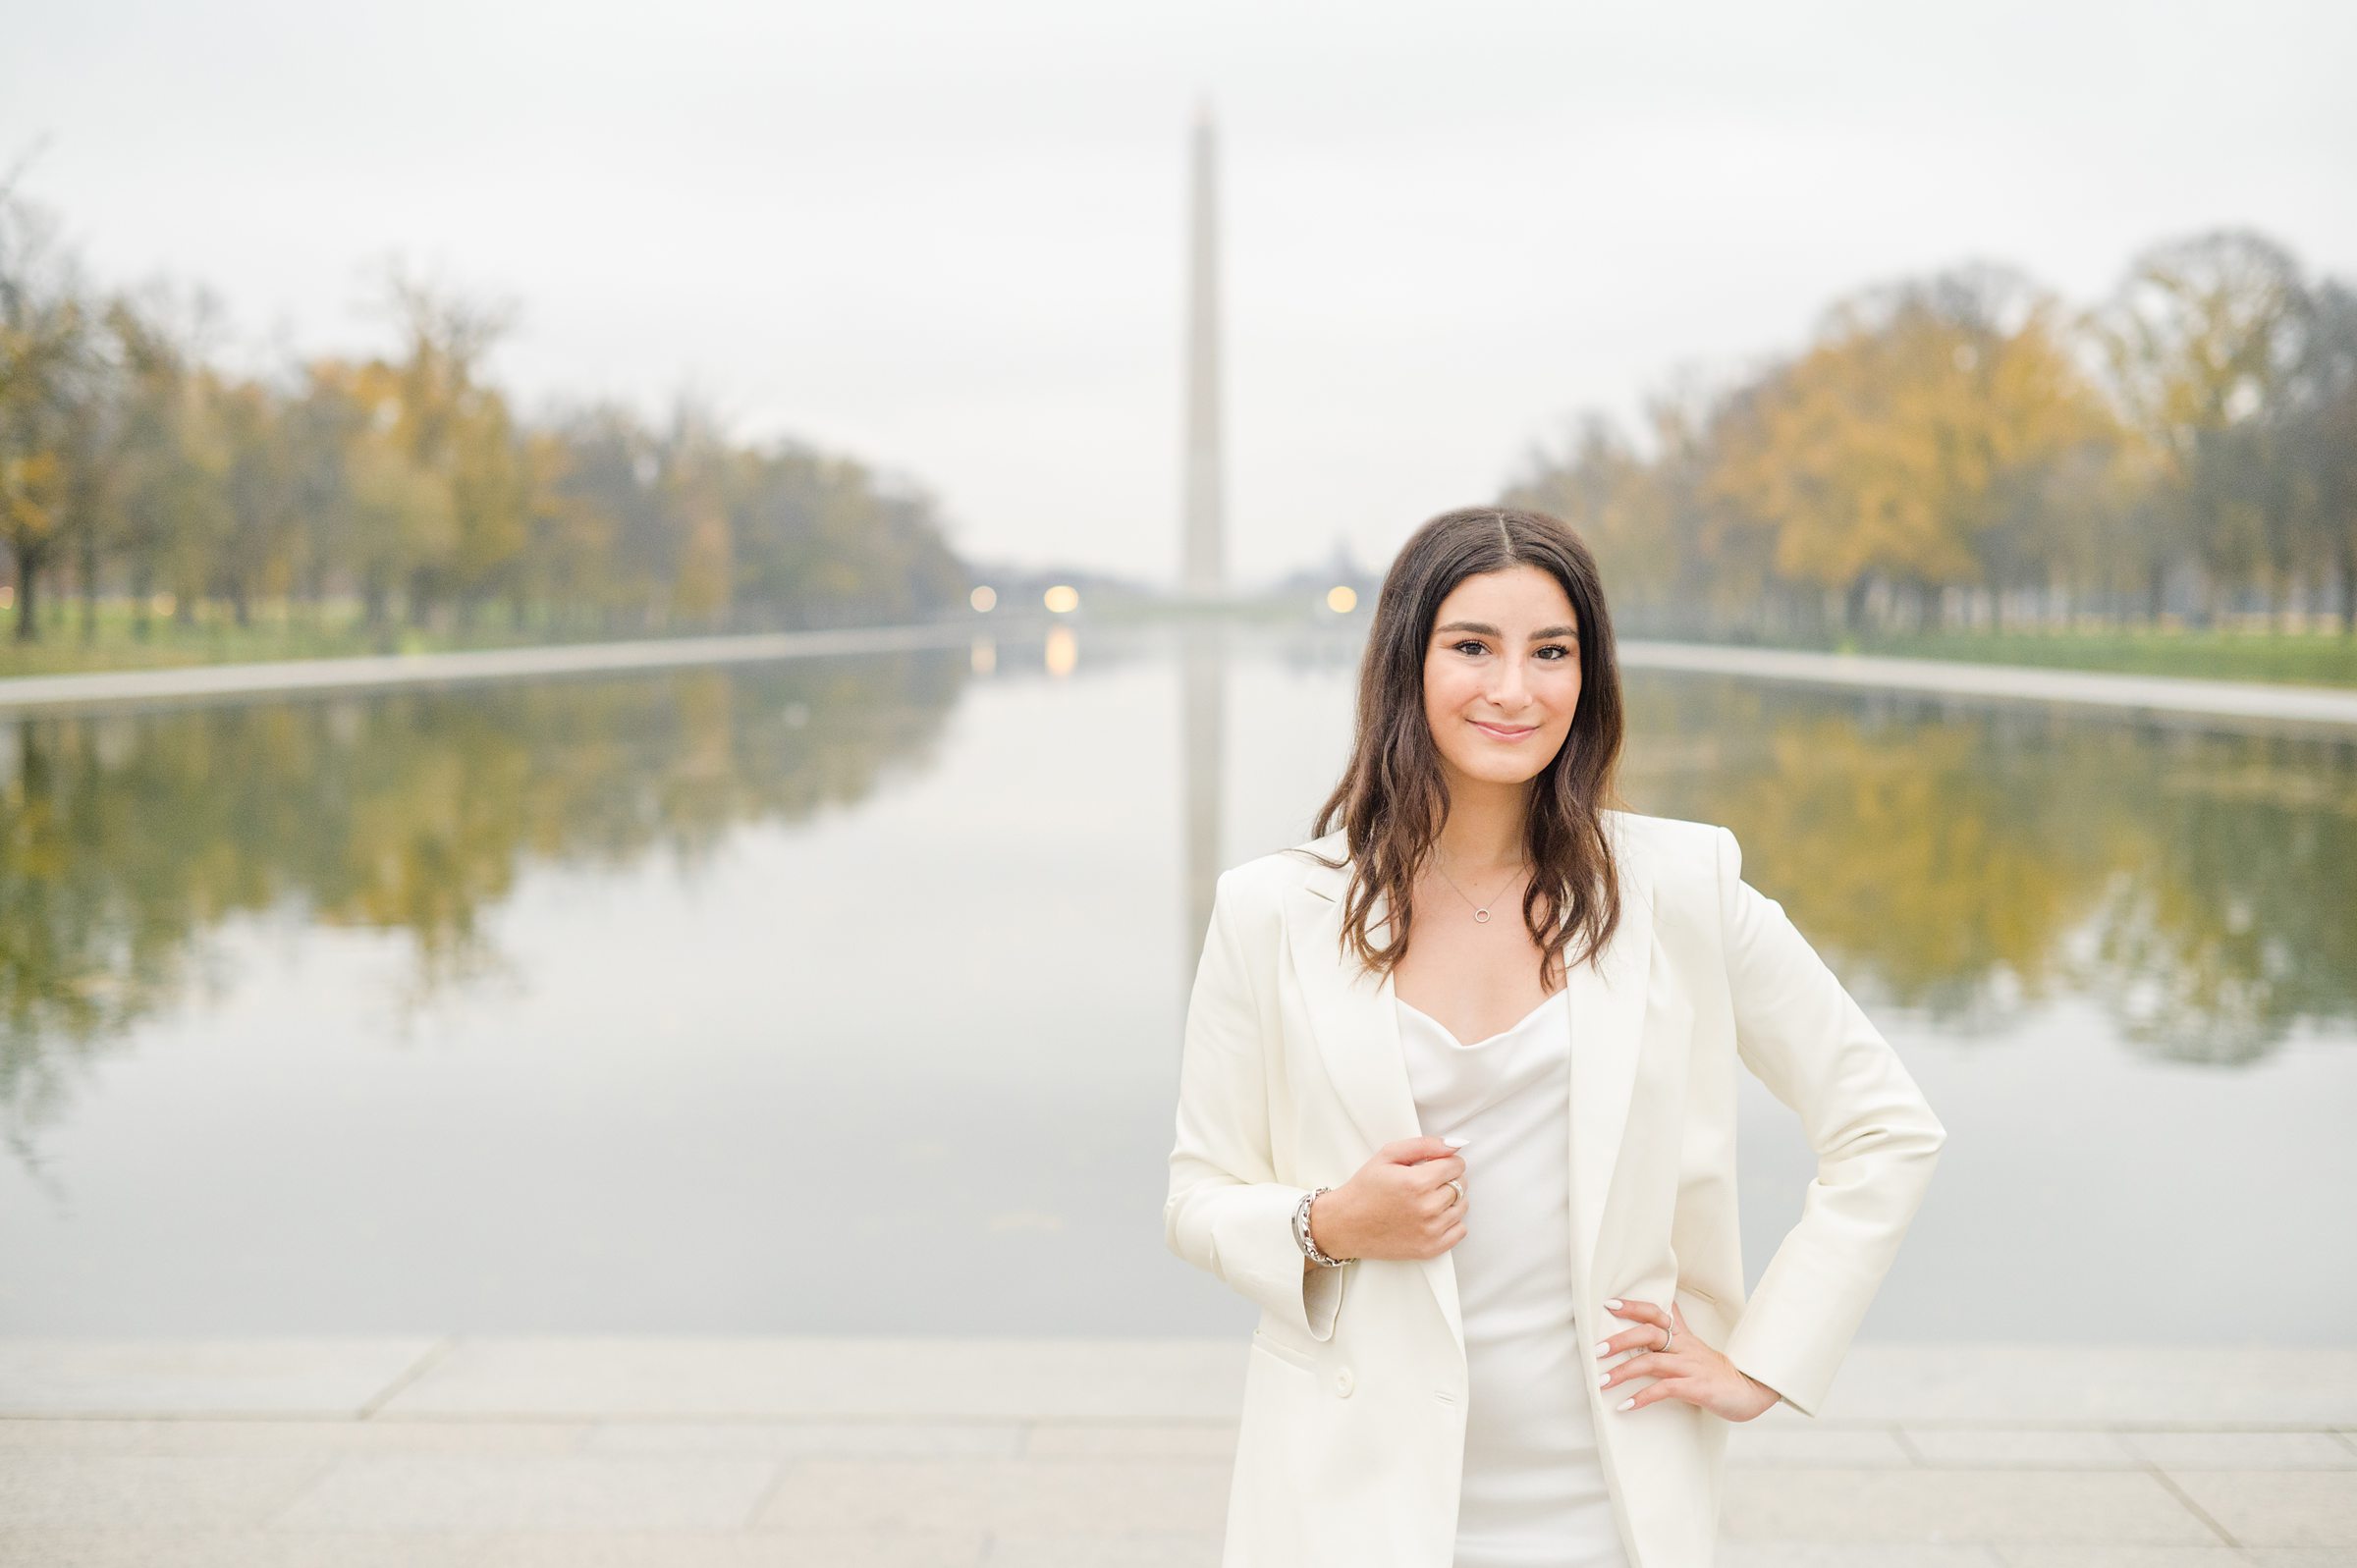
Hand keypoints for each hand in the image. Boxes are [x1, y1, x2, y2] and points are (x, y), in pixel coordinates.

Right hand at [1309, 1136, 1467, 1261]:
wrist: (1346, 1225)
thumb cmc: (1365, 1189)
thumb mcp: (1387, 1155)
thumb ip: (1423, 1145)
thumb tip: (1454, 1144)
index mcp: (1416, 1182)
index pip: (1456, 1165)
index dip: (1447, 1161)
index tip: (1435, 1164)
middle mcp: (1426, 1208)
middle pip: (1461, 1185)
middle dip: (1448, 1178)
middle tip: (1427, 1181)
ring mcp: (1430, 1231)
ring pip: (1462, 1207)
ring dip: (1451, 1200)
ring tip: (1428, 1199)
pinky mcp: (1430, 1249)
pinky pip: (1460, 1231)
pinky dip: (1451, 1222)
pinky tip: (1432, 1217)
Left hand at [1596, 1297, 1781, 1422]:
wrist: (1751, 1390)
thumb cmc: (1717, 1371)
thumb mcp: (1695, 1346)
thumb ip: (1678, 1328)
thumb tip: (1665, 1306)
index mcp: (1683, 1337)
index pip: (1657, 1313)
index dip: (1633, 1306)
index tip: (1609, 1304)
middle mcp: (1684, 1347)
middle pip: (1649, 1333)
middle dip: (1620, 1340)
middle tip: (1596, 1349)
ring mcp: (1690, 1367)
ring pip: (1651, 1362)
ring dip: (1623, 1371)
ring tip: (1601, 1381)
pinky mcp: (1696, 1387)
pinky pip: (1664, 1390)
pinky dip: (1642, 1397)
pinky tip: (1625, 1405)